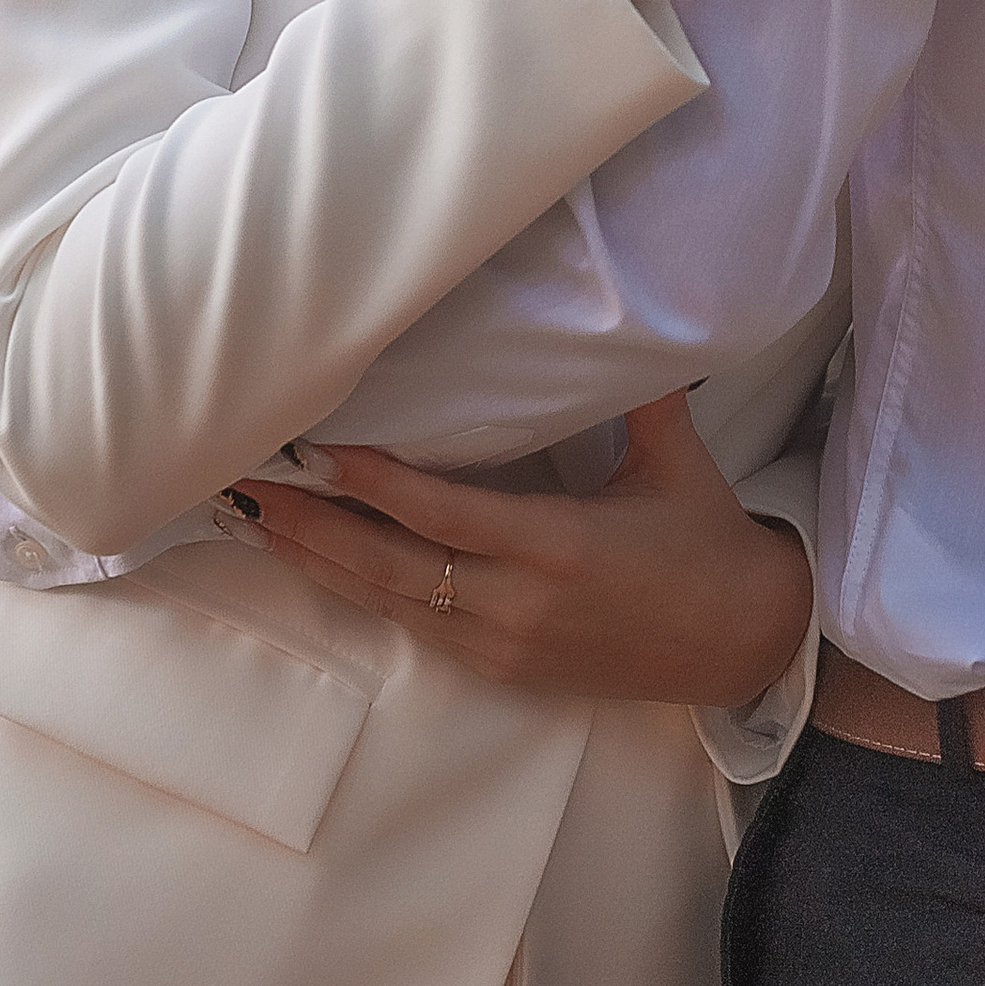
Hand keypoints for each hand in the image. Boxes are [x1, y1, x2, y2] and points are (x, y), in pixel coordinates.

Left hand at [234, 400, 813, 705]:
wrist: (737, 643)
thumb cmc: (705, 542)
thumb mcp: (675, 461)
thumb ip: (638, 395)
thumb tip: (616, 316)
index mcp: (560, 545)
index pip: (442, 514)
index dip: (374, 484)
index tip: (318, 451)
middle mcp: (518, 602)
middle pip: (390, 564)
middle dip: (312, 524)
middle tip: (247, 487)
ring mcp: (503, 643)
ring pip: (387, 601)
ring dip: (317, 561)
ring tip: (256, 522)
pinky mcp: (501, 668)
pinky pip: (412, 627)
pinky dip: (357, 592)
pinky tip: (318, 565)